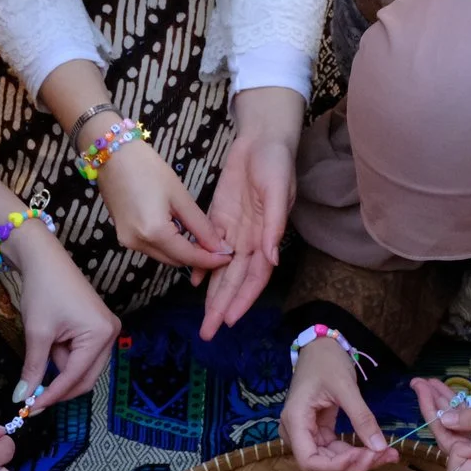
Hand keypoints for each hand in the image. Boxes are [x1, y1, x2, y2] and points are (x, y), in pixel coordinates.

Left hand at [11, 231, 119, 415]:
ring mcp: (107, 331)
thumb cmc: (42, 290)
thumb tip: (22, 398)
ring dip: (60, 369)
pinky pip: (82, 355)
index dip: (52, 395)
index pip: (75, 377)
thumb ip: (33, 369)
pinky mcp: (98, 328)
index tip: (31, 409)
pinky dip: (63, 357)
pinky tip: (50, 346)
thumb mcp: (37, 333)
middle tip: (32, 398)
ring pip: (82, 368)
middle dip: (59, 387)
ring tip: (42, 351)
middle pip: (85, 378)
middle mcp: (111, 335)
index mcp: (100, 334)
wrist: (45, 259)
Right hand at [96, 140, 230, 272]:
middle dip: (197, 258)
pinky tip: (178, 232)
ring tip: (201, 240)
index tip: (229, 257)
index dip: (210, 260)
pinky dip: (167, 245)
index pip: (188, 256)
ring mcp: (127, 242)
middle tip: (218, 248)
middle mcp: (138, 244)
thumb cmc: (148, 168)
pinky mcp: (123, 236)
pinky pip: (151, 248)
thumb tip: (219, 247)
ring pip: (163, 257)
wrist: (112, 155)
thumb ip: (200, 225)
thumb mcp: (180, 196)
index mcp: (155, 233)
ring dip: (182, 252)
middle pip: (175, 261)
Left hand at [197, 96, 299, 338]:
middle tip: (209, 332)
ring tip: (203, 319)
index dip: (242, 299)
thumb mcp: (279, 189)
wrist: (261, 138)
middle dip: (223, 307)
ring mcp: (235, 231)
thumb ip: (274, 225)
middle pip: (235, 281)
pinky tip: (192, 281)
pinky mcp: (220, 219)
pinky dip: (201, 266)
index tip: (229, 320)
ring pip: (222, 270)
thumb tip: (271, 259)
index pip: (254, 277)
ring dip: (213, 295)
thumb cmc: (275, 162)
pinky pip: (209, 248)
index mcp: (267, 236)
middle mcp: (252, 239)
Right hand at [283, 339, 395, 470]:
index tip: (364, 456)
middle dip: (353, 466)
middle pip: (322, 467)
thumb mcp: (346, 387)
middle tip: (386, 456)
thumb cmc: (326, 362)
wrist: (320, 348)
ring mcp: (307, 435)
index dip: (336, 467)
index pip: (309, 461)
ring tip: (387, 454)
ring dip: (358, 463)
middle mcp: (296, 433)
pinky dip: (356, 454)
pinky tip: (377, 450)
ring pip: (331, 463)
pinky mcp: (319, 433)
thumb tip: (381, 447)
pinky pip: (336, 453)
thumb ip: (362, 418)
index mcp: (296, 421)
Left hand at [417, 382, 470, 470]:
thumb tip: (444, 419)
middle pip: (454, 442)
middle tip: (419, 383)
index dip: (439, 435)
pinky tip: (447, 391)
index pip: (454, 461)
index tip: (430, 406)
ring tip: (427, 382)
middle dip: (435, 412)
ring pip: (462, 432)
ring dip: (445, 407)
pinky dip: (462, 409)